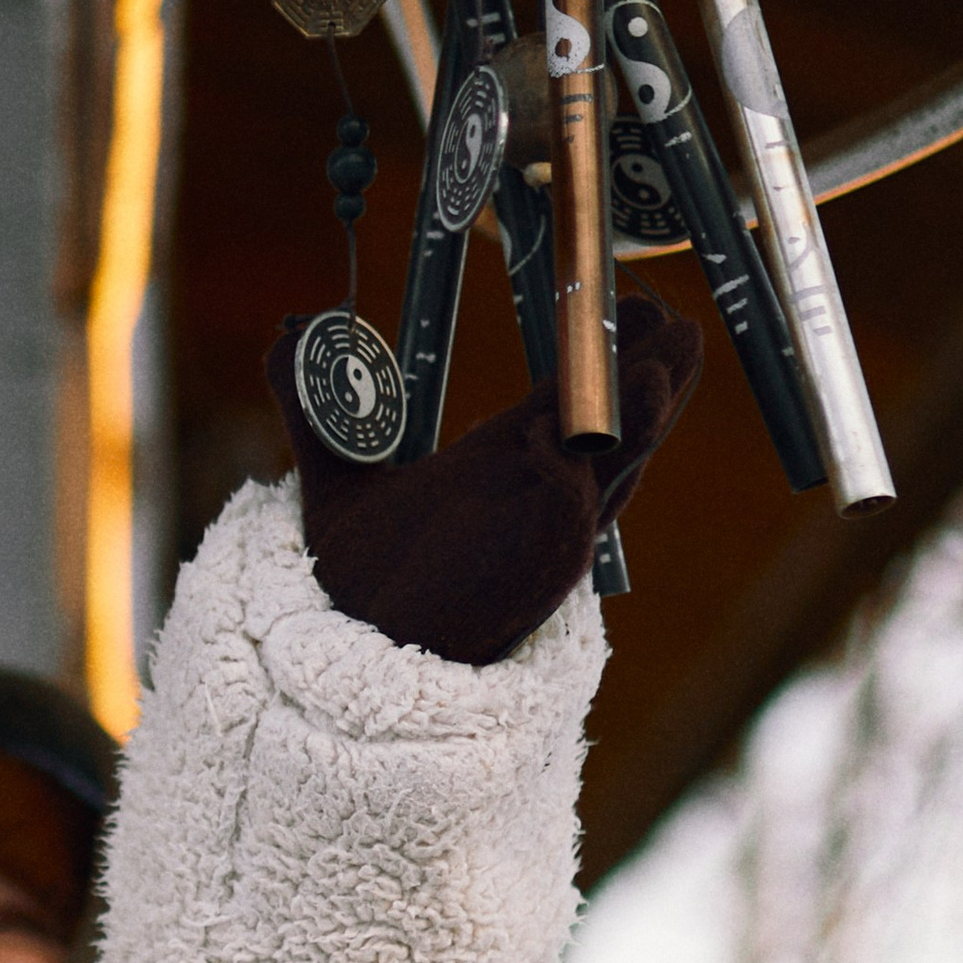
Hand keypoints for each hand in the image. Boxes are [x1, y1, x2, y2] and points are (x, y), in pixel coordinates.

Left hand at [265, 294, 703, 665]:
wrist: (349, 654)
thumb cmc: (363, 580)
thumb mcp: (334, 477)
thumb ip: (314, 407)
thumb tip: (286, 334)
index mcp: (504, 465)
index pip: (571, 402)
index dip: (604, 357)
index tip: (641, 309)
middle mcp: (536, 498)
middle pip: (613, 430)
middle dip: (648, 380)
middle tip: (676, 326)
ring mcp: (539, 538)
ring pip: (605, 472)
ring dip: (633, 424)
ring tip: (657, 372)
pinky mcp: (526, 577)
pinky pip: (558, 521)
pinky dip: (557, 479)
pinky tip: (544, 438)